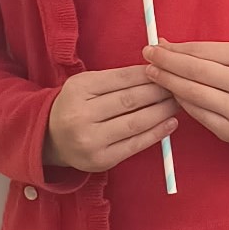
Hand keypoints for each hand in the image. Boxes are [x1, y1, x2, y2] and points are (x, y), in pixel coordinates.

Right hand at [44, 66, 177, 173]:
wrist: (50, 138)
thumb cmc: (75, 106)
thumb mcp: (86, 84)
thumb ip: (116, 78)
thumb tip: (155, 71)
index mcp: (78, 89)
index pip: (122, 78)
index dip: (148, 74)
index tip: (167, 70)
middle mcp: (81, 115)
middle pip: (130, 100)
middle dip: (160, 92)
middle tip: (178, 86)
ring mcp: (91, 140)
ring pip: (136, 123)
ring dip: (162, 112)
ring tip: (178, 103)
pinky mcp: (101, 160)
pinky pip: (135, 145)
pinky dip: (157, 133)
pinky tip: (170, 123)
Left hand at [144, 41, 228, 144]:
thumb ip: (200, 51)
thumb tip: (163, 44)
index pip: (202, 52)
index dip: (174, 50)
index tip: (154, 47)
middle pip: (196, 73)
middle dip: (166, 65)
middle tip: (147, 59)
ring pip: (193, 96)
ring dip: (169, 84)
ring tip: (153, 75)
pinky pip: (198, 115)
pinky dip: (181, 103)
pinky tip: (171, 94)